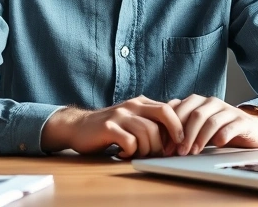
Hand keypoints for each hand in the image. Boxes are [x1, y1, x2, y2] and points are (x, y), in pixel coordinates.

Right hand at [41, 95, 184, 158]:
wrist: (78, 127)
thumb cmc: (110, 127)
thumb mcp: (133, 118)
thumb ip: (151, 119)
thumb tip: (178, 128)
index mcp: (141, 102)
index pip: (168, 110)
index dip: (177, 127)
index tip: (179, 145)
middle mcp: (132, 105)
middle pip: (162, 117)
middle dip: (168, 138)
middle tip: (164, 153)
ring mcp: (120, 115)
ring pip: (148, 132)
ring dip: (147, 149)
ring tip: (139, 155)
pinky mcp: (108, 128)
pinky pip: (130, 142)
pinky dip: (131, 152)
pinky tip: (124, 154)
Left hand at [167, 95, 257, 155]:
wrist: (250, 129)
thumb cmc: (219, 129)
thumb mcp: (198, 127)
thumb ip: (181, 127)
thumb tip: (160, 141)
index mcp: (198, 102)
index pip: (180, 110)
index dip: (171, 129)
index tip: (165, 147)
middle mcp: (212, 103)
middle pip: (195, 115)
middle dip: (185, 135)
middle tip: (179, 152)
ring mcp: (228, 110)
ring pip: (211, 121)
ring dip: (200, 138)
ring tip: (194, 152)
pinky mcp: (242, 120)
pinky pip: (230, 126)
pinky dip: (222, 135)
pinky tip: (217, 144)